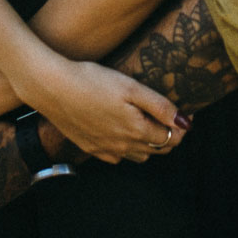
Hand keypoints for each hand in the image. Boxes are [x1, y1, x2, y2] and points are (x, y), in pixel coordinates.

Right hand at [23, 58, 186, 163]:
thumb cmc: (92, 81)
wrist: (52, 87)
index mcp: (136, 130)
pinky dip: (126, 149)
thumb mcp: (131, 87)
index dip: (182, 126)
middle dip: (169, 137)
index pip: (171, 137)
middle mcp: (123, 146)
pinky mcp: (89, 148)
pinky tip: (123, 134)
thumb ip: (160, 106)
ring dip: (149, 145)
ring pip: (138, 156)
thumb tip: (185, 123)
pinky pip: (116, 157)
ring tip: (150, 125)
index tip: (186, 113)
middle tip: (173, 120)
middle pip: (157, 149)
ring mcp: (105, 150)